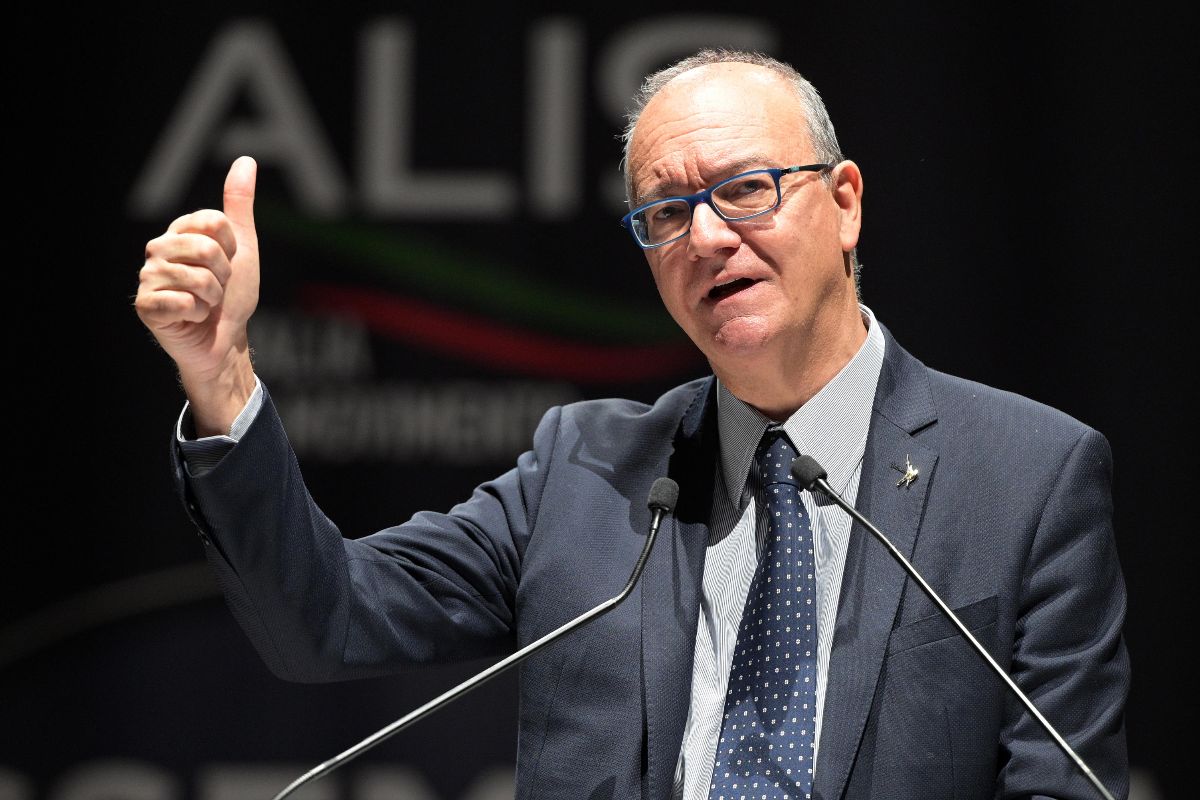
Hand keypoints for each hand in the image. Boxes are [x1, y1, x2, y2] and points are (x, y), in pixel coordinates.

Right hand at [136, 156, 259, 435]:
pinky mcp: (146, 306)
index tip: (227, 263)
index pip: (213, 222)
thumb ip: (239, 204)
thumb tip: (246, 160)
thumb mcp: (242, 246)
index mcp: (180, 231)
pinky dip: (197, 314)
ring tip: (205, 304)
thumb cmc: (232, 294)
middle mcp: (159, 249)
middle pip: (205, 248)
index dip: (231, 248)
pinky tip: (191, 318)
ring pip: (197, 278)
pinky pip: (182, 302)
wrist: (226, 338)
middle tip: (217, 288)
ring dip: (213, 298)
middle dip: (224, 275)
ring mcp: (149, 277)